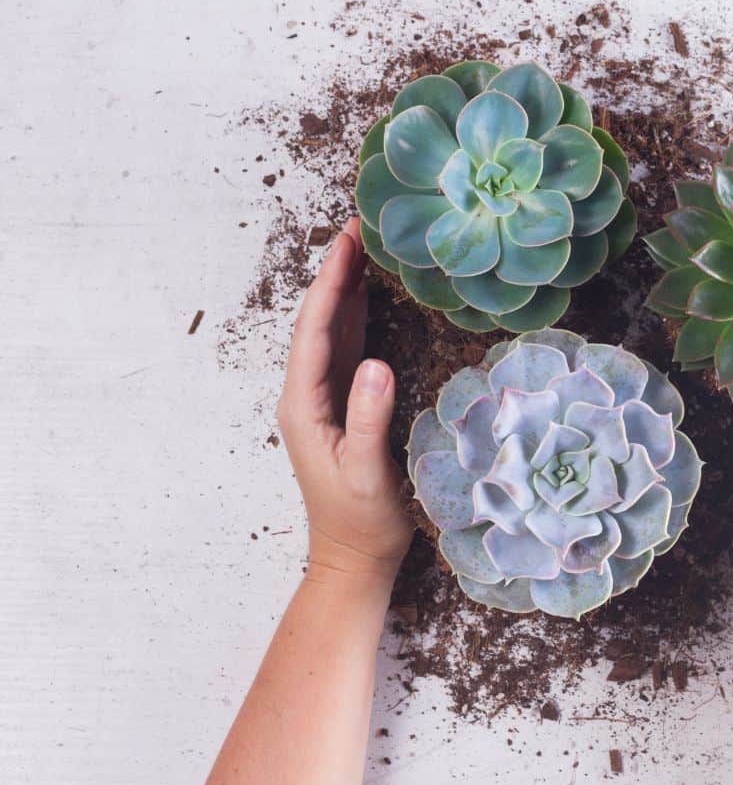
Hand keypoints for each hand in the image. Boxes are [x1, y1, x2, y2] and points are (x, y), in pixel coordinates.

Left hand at [276, 218, 411, 583]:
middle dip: (336, 274)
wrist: (353, 558)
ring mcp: (323, 401)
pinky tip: (370, 296)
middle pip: (319, 322)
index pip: (315, 333)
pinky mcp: (342, 407)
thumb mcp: (367, 473)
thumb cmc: (362, 522)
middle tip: (358, 226)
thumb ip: (368, 420)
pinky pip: (346, 350)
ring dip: (345, 289)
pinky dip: (357, 316)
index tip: (348, 243)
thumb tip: (377, 364)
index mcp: (304, 406)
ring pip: (331, 332)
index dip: (330, 286)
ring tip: (364, 247)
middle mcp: (307, 396)